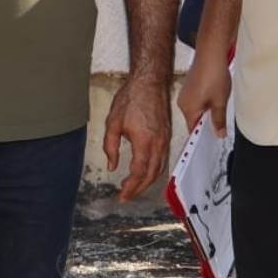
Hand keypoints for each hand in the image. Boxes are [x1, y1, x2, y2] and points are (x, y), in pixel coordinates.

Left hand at [102, 73, 172, 201]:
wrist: (149, 82)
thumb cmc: (131, 98)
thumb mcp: (113, 123)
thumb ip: (110, 147)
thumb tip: (111, 166)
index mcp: (145, 142)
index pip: (139, 172)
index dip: (131, 187)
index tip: (122, 195)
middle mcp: (158, 144)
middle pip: (151, 175)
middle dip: (139, 188)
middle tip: (127, 195)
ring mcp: (165, 140)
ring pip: (159, 169)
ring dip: (148, 181)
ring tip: (134, 187)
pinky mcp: (167, 135)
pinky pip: (163, 159)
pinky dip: (155, 170)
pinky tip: (146, 172)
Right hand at [177, 57, 231, 138]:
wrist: (211, 53)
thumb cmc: (213, 76)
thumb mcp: (220, 102)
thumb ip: (219, 120)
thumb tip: (219, 134)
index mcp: (188, 109)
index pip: (193, 130)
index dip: (204, 136)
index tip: (215, 138)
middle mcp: (183, 103)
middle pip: (195, 120)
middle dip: (207, 122)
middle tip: (222, 123)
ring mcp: (185, 94)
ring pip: (197, 110)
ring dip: (208, 111)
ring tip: (220, 105)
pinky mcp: (190, 86)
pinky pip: (197, 101)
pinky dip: (206, 102)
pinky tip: (216, 97)